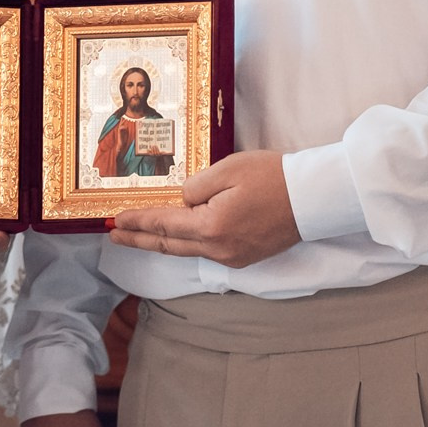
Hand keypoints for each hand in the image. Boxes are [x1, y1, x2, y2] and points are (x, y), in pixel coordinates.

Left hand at [106, 149, 300, 267]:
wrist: (313, 198)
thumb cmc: (273, 177)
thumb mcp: (229, 169)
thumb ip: (196, 186)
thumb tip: (183, 201)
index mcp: (211, 227)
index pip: (163, 225)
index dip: (137, 222)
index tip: (114, 220)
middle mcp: (218, 249)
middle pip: (169, 245)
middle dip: (139, 239)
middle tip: (114, 235)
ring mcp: (232, 256)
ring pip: (187, 250)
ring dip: (161, 242)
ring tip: (138, 235)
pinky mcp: (244, 256)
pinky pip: (206, 250)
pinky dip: (185, 243)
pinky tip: (177, 236)